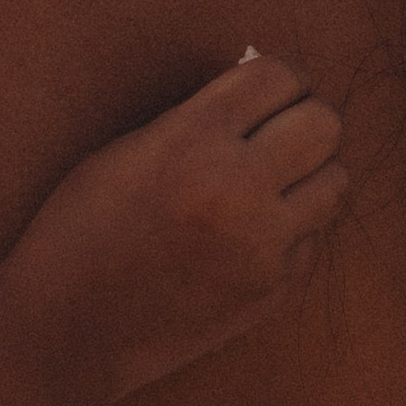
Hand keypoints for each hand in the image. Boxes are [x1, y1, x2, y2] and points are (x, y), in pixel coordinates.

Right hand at [0, 54, 346, 403]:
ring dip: (310, 176)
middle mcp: (239, 186)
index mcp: (194, 138)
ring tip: (272, 185)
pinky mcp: (273, 291)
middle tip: (281, 133)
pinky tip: (248, 238)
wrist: (68, 329)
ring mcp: (262, 244)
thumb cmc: (82, 229)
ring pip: (337, 183)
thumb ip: (197, 119)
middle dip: (306, 119)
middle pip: (325, 123)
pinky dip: (290, 233)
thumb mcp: (129, 149)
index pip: (281, 76)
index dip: (281, 79)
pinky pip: (312, 241)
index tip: (271, 93)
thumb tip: (259, 95)